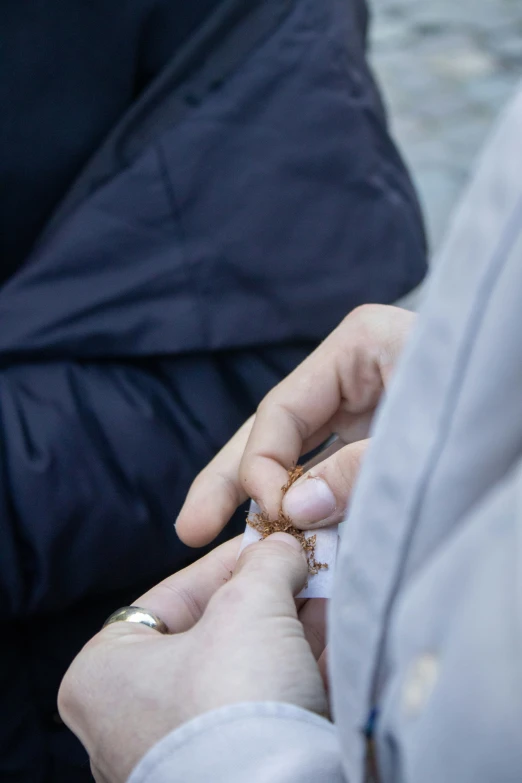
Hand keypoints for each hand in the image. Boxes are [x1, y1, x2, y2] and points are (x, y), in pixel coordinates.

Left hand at [58, 534, 326, 782]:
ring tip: (331, 594)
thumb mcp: (250, 604)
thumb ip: (265, 562)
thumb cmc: (234, 697)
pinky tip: (336, 640)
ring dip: (291, 630)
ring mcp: (180, 752)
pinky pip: (263, 709)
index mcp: (104, 674)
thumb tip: (284, 546)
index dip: (232, 560)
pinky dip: (299, 672)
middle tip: (307, 566)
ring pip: (244, 670)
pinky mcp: (230, 771)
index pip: (174, 595)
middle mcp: (130, 719)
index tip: (272, 540)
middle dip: (270, 596)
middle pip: (214, 632)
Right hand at [176, 304, 414, 545]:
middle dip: (231, 480)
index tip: (272, 514)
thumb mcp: (427, 438)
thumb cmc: (504, 404)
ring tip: (205, 533)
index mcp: (360, 344)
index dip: (262, 465)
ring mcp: (368, 404)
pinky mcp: (383, 437)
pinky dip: (311, 503)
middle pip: (275, 429)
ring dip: (264, 496)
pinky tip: (283, 536)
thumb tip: (293, 511)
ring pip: (299, 453)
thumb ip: (358, 473)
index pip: (283, 409)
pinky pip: (334, 470)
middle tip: (189, 527)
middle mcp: (355, 372)